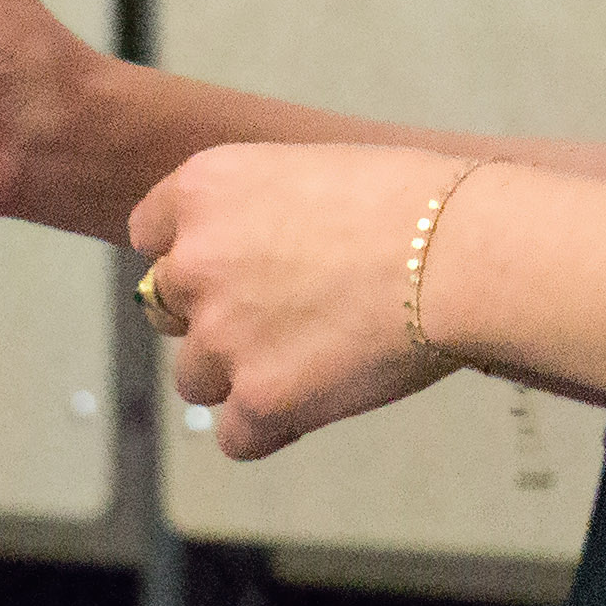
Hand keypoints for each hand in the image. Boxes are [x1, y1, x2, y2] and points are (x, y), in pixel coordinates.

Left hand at [132, 144, 465, 459]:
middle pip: (167, 309)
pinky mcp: (259, 397)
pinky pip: (234, 436)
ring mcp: (222, 332)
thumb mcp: (307, 169)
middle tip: (282, 317)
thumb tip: (250, 254)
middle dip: (214, 317)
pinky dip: (268, 429)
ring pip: (195, 378)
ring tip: (308, 360)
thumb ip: (256, 210)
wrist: (456, 251)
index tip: (227, 272)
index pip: (148, 235)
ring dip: (238, 376)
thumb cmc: (410, 203)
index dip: (189, 257)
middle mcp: (195, 258)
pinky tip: (312, 404)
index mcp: (203, 189)